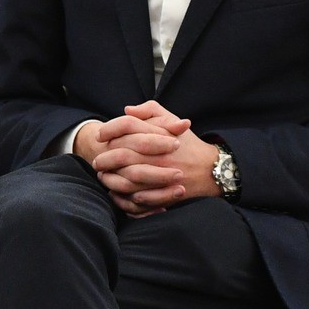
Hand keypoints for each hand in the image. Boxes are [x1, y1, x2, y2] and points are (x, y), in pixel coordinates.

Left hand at [91, 103, 218, 214]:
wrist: (212, 169)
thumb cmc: (188, 143)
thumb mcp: (172, 120)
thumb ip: (150, 111)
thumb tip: (127, 110)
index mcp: (160, 133)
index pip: (127, 125)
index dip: (109, 129)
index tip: (99, 135)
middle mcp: (160, 154)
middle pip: (122, 154)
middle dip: (104, 158)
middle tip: (96, 161)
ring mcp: (162, 175)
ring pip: (127, 179)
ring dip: (111, 179)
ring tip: (103, 176)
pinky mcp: (165, 193)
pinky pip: (138, 198)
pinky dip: (124, 197)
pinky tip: (116, 192)